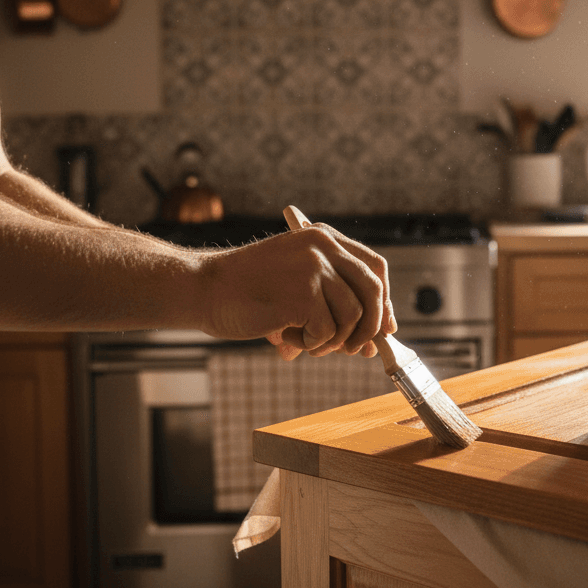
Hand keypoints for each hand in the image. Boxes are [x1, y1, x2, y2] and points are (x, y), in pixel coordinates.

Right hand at [200, 210, 396, 358]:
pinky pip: (328, 332)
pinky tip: (287, 337)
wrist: (203, 289)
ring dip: (333, 341)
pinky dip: (312, 345)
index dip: (384, 301)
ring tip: (304, 341)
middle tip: (353, 349)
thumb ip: (334, 305)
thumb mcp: (297, 285)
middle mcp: (324, 246)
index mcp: (324, 238)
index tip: (384, 328)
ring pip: (354, 317)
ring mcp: (314, 268)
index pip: (374, 268)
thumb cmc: (246, 291)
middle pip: (373, 292)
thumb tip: (373, 344)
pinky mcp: (303, 293)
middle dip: (370, 328)